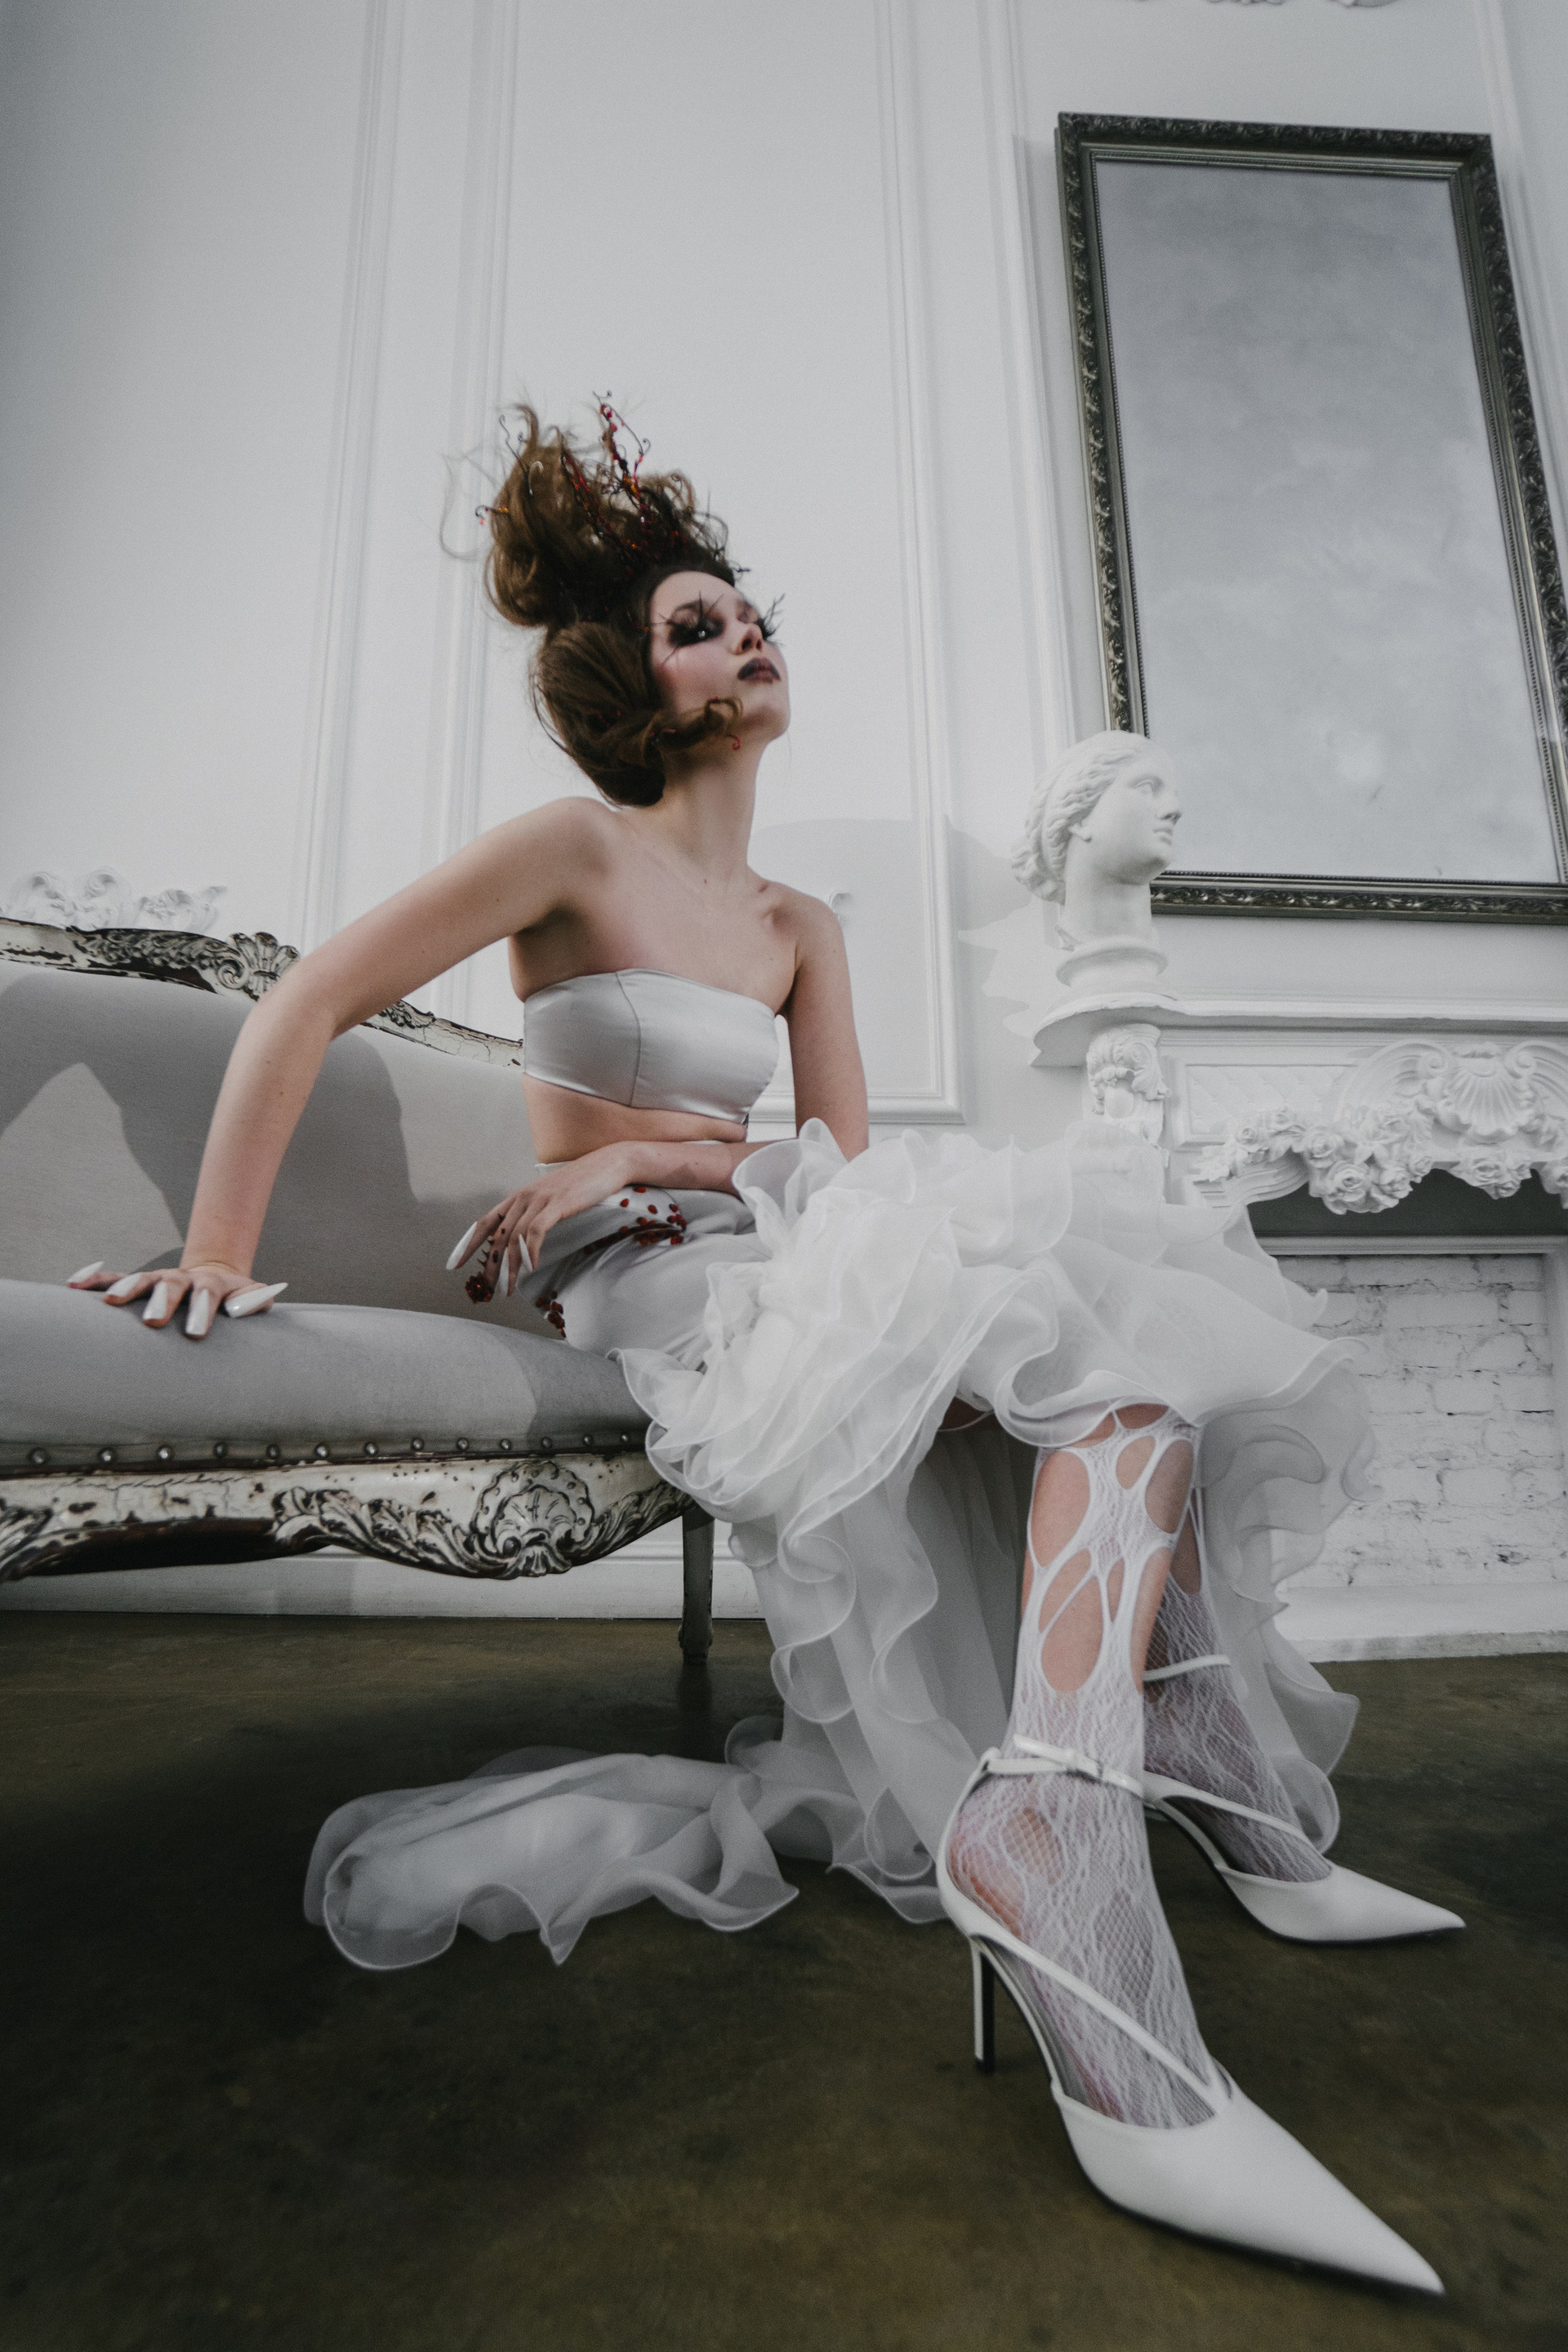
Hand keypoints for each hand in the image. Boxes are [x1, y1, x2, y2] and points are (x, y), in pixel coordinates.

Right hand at [66, 1258, 287, 1339]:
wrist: (217, 1277)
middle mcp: (181, 1279)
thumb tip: (244, 1307)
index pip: (208, 1294)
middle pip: (171, 1285)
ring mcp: (158, 1280)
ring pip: (141, 1280)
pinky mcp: (140, 1284)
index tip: (196, 1332)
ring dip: (126, 1288)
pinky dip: (95, 1280)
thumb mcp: (253, 1297)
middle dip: (162, 1301)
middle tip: (153, 1321)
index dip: (203, 1310)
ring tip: (110, 1302)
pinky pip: (114, 1279)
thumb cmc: (235, 1299)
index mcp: (211, 1284)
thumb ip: (256, 1301)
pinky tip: (75, 1285)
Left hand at [445, 1147, 639, 1301]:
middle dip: (490, 1265)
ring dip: (509, 1267)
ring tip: (508, 1288)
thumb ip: (536, 1214)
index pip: (485, 1222)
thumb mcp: (552, 1199)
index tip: (455, 1264)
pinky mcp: (557, 1204)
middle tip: (487, 1288)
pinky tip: (531, 1268)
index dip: (468, 1244)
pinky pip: (535, 1232)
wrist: (609, 1163)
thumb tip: (524, 1239)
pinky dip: (530, 1252)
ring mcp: (540, 1199)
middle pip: (497, 1236)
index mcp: (519, 1197)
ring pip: (514, 1238)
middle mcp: (524, 1197)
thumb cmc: (583, 1183)